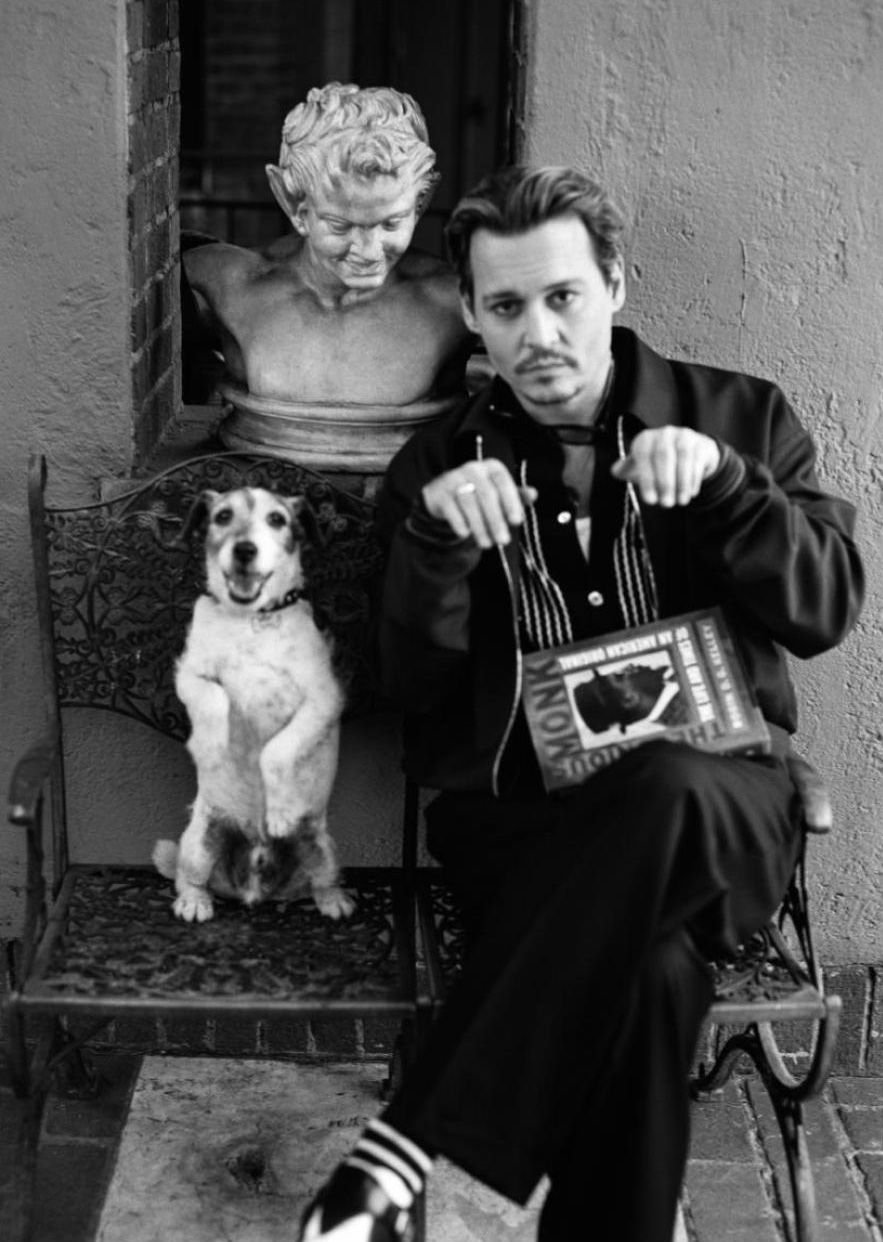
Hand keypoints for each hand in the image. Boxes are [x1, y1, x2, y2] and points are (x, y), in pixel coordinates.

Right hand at [422, 459, 537, 547]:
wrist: (445, 493)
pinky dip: (460, 522)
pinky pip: (451, 509)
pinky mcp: (439, 492)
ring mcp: (454, 479)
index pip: (503, 482)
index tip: (517, 521)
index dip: (511, 502)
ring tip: (487, 544)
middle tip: (504, 541)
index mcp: (491, 467)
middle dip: (496, 520)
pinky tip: (466, 535)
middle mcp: (472, 469)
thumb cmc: (479, 493)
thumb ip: (517, 495)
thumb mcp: (499, 493)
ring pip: (469, 503)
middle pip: (487, 494)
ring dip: (479, 526)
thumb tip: (534, 494)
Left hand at [610, 428, 719, 506]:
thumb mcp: (641, 465)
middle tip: (666, 504)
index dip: (647, 479)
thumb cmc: (659, 463)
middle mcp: (664, 433)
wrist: (690, 452)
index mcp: (646, 439)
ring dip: (682, 483)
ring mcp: (684, 436)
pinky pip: (697, 461)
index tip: (650, 501)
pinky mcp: (701, 444)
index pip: (644, 456)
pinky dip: (693, 479)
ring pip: (683, 458)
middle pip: (664, 456)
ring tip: (681, 502)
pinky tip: (691, 493)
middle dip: (665, 483)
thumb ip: (627, 470)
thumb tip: (615, 471)